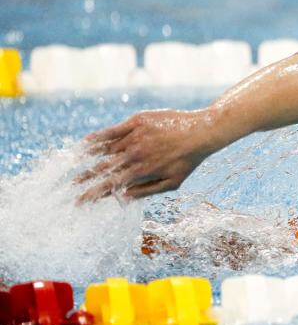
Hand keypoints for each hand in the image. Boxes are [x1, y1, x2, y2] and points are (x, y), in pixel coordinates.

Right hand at [76, 109, 214, 202]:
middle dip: (84, 179)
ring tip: (72, 164)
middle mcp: (135, 154)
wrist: (202, 131)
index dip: (93, 194)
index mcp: (142, 171)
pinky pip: (112, 130)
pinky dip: (97, 137)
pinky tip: (84, 143)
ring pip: (105, 149)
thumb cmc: (188, 160)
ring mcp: (135, 137)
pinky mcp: (136, 122)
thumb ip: (147, 190)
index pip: (111, 185)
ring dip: (87, 159)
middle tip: (70, 186)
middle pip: (102, 169)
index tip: (79, 202)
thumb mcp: (172, 183)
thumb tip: (124, 198)